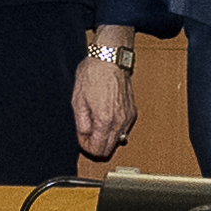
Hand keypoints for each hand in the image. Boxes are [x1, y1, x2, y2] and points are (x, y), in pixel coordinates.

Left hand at [70, 47, 136, 161]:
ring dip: (105, 136)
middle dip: (96, 145)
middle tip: (87, 133)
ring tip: (95, 122)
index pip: (98, 150)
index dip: (86, 147)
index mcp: (104, 121)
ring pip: (117, 140)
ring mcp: (128, 117)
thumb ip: (81, 124)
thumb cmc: (93, 75)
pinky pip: (123, 129)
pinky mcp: (132, 111)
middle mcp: (119, 122)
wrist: (109, 60)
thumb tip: (84, 136)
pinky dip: (114, 128)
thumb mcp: (78, 101)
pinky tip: (105, 116)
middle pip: (109, 149)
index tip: (81, 137)